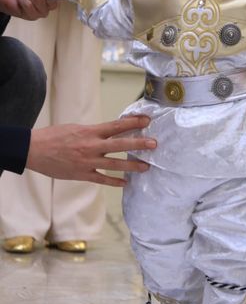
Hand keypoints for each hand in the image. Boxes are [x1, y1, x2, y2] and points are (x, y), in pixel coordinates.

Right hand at [26, 115, 156, 186]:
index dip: (133, 123)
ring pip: (114, 164)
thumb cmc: (54, 136)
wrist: (34, 150)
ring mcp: (88, 161)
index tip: (147, 120)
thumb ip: (94, 131)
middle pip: (120, 145)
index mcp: (90, 132)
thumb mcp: (76, 128)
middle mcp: (92, 146)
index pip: (116, 126)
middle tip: (154, 144)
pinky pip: (101, 179)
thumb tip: (110, 132)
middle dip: (139, 144)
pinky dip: (114, 181)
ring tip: (146, 167)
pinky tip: (125, 183)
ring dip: (132, 166)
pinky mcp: (82, 174)